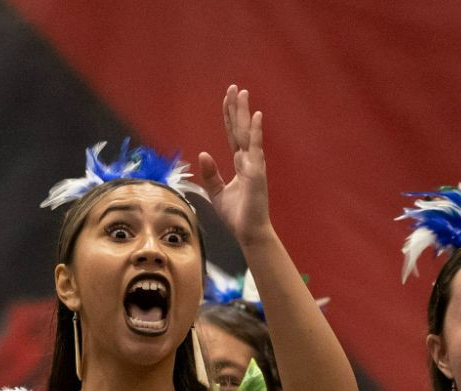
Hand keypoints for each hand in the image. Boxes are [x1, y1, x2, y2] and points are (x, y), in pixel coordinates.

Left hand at [194, 85, 268, 246]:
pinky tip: (256, 116)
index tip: (227, 99)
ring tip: (242, 93)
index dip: (229, 116)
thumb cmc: (236, 216)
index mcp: (239, 164)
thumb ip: (210, 174)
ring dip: (244, 113)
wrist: (248, 233)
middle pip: (239, 129)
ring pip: (246, 133)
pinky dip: (255, 132)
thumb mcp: (216, 193)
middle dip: (236, 108)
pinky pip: (255, 148)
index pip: (232, 134)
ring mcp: (254, 165)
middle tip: (234, 87)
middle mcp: (248, 160)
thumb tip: (202, 154)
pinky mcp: (257, 172)